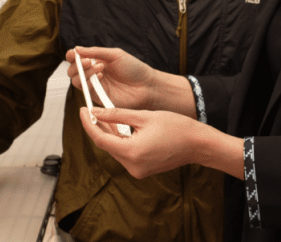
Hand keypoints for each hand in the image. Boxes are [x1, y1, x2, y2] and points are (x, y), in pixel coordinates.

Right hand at [66, 47, 157, 110]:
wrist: (146, 86)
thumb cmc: (134, 69)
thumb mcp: (115, 55)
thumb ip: (96, 52)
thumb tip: (76, 49)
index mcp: (96, 62)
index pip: (78, 59)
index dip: (72, 56)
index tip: (72, 53)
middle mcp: (93, 74)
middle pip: (73, 71)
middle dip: (77, 65)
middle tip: (88, 62)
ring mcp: (95, 86)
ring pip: (77, 81)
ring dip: (84, 72)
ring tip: (99, 67)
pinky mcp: (98, 98)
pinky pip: (86, 91)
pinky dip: (90, 82)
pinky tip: (101, 76)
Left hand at [78, 106, 207, 178]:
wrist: (198, 144)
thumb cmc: (176, 128)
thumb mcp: (144, 116)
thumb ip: (117, 115)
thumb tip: (97, 112)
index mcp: (132, 152)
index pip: (100, 139)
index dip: (88, 124)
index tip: (83, 111)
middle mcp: (132, 166)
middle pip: (107, 145)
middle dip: (98, 128)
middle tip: (92, 110)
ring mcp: (138, 170)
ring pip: (115, 149)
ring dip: (109, 134)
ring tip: (105, 116)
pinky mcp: (142, 170)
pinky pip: (125, 154)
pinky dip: (120, 141)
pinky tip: (119, 128)